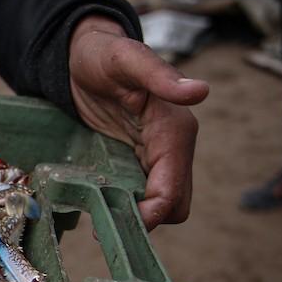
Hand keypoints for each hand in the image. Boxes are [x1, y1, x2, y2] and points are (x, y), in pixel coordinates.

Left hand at [67, 15, 209, 229]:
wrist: (82, 56)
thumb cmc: (103, 54)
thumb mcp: (126, 59)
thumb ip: (159, 76)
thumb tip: (199, 91)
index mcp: (175, 130)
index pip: (171, 189)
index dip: (151, 213)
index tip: (119, 225)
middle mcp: (172, 146)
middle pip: (174, 204)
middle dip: (147, 219)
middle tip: (105, 227)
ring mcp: (155, 154)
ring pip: (160, 203)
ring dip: (136, 215)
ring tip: (99, 217)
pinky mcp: (137, 158)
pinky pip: (141, 192)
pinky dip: (127, 204)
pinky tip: (100, 202)